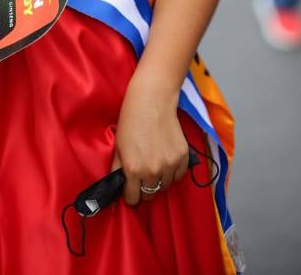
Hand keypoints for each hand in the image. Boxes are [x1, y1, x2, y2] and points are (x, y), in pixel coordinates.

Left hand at [111, 76, 188, 205]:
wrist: (151, 101)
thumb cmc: (130, 121)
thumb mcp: (118, 146)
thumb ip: (118, 169)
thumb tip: (117, 186)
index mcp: (133, 169)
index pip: (133, 199)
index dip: (130, 196)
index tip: (130, 190)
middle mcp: (152, 171)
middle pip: (150, 195)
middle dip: (144, 189)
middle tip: (142, 177)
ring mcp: (169, 165)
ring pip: (165, 187)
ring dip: (159, 181)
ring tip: (154, 165)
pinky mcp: (182, 157)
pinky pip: (178, 176)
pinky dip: (173, 173)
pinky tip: (166, 160)